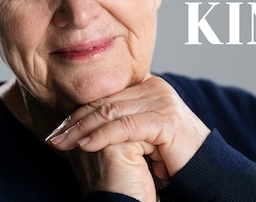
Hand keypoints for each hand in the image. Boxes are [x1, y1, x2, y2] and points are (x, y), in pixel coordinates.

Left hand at [46, 76, 210, 193]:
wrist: (201, 168)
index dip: (79, 113)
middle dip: (75, 122)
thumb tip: (83, 124)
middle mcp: (155, 87)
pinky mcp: (165, 118)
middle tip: (53, 137)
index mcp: (148, 86)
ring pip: (112, 112)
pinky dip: (103, 136)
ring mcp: (161, 100)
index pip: (105, 96)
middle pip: (106, 102)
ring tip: (63, 143)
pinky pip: (127, 126)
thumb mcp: (141, 133)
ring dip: (83, 129)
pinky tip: (86, 146)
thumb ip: (120, 121)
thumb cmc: (169, 155)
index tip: (56, 130)